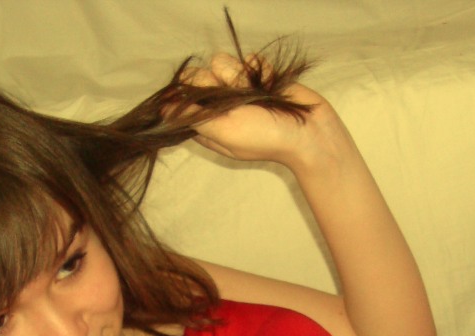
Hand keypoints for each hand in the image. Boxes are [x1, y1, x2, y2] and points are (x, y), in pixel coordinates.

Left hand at [176, 53, 349, 171]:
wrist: (310, 132)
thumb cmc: (266, 137)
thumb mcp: (224, 132)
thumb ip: (194, 116)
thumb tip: (164, 108)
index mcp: (208, 124)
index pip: (182, 96)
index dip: (190, 91)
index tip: (205, 97)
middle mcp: (220, 106)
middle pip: (199, 74)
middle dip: (216, 81)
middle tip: (236, 98)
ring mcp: (239, 91)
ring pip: (222, 62)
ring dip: (239, 74)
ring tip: (256, 93)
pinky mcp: (258, 77)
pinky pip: (247, 59)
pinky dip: (259, 69)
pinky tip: (270, 84)